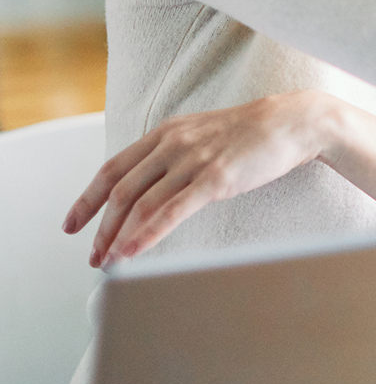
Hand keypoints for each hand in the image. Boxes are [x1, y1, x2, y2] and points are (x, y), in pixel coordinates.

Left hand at [63, 91, 348, 267]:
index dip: (87, 199)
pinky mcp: (215, 179)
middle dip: (100, 228)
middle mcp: (172, 144)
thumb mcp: (202, 133)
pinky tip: (133, 251)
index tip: (73, 224)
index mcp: (165, 133)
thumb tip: (151, 184)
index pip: (112, 168)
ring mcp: (193, 160)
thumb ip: (174, 153)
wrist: (294, 121)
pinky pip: (171, 211)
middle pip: (120, 190)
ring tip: (109, 262)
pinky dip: (147, 234)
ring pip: (140, 203)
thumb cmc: (254, 132)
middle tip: (92, 255)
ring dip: (118, 237)